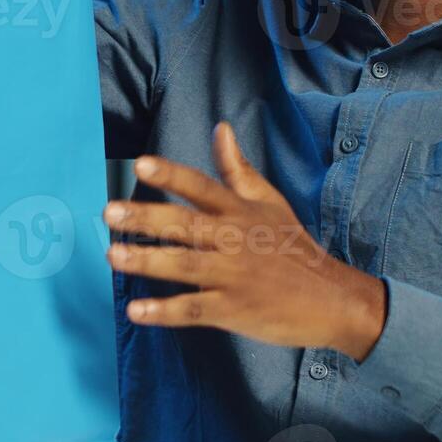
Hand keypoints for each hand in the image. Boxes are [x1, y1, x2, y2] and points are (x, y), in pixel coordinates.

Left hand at [104, 123, 387, 360]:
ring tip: (112, 255)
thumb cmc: (294, 248)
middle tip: (109, 212)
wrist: (332, 299)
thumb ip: (238, 170)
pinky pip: (194, 310)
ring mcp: (234, 276)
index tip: (141, 163)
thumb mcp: (271, 203)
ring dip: (148, 260)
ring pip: (185, 265)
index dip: (172, 174)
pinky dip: (164, 312)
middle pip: (186, 224)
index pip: (202, 186)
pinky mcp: (234, 310)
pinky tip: (136, 311)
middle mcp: (235, 240)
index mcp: (241, 212)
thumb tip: (220, 128)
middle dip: (147, 217)